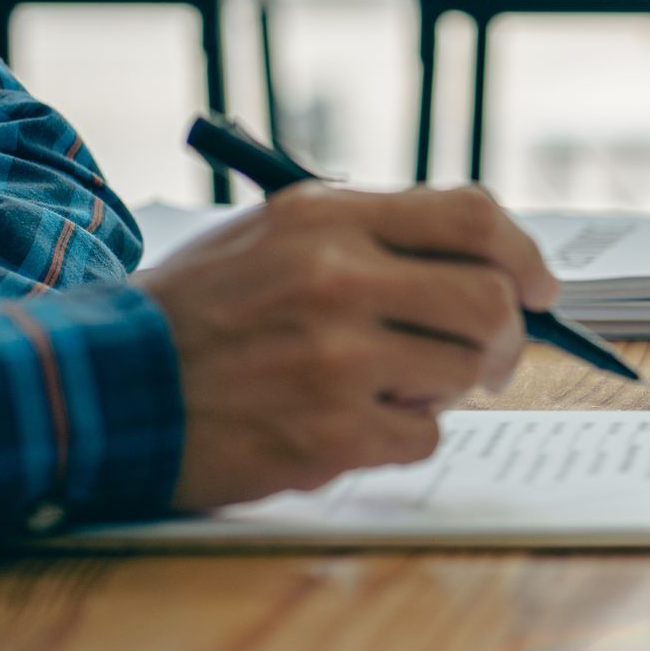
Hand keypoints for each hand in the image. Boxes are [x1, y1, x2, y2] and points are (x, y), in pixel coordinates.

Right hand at [139, 184, 559, 511]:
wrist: (108, 387)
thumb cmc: (205, 312)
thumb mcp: (279, 237)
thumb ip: (378, 237)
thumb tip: (492, 262)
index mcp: (330, 219)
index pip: (472, 216)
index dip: (524, 254)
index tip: (541, 287)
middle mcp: (338, 280)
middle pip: (491, 303)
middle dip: (509, 336)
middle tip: (494, 357)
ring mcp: (335, 360)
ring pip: (466, 372)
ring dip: (448, 386)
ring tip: (394, 384)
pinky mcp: (330, 434)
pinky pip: (426, 435)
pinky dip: (405, 433)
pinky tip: (352, 424)